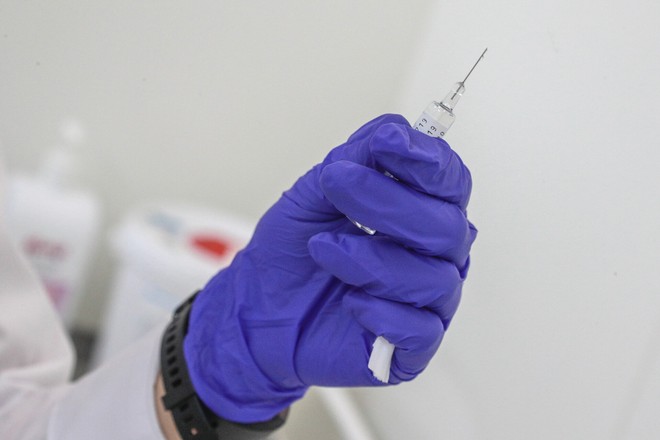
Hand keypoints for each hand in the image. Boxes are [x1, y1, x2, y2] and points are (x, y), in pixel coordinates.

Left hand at [183, 114, 476, 422]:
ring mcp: (425, 303)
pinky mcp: (410, 347)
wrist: (259, 309)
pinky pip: (420, 331)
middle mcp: (432, 256)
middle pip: (448, 227)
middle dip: (390, 202)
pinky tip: (350, 301)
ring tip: (325, 249)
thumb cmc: (292, 252)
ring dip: (372, 259)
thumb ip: (355, 159)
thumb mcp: (314, 194)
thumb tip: (393, 129)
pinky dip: (383, 312)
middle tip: (339, 185)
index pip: (450, 182)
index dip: (427, 160)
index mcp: (419, 213)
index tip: (389, 144)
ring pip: (434, 278)